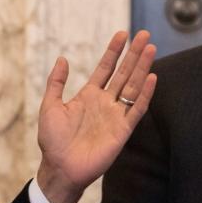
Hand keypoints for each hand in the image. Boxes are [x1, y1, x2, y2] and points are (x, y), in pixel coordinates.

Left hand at [36, 30, 157, 202]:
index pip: (105, 68)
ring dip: (142, 68)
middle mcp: (105, 102)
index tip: (123, 34)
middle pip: (124, 73)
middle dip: (134, 54)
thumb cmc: (52, 140)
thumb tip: (62, 58)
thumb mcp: (50, 106)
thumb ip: (56, 83)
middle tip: (145, 35)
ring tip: (151, 49)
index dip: (114, 51)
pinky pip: (137, 109)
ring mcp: (116, 115)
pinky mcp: (123, 130)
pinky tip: (152, 77)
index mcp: (89, 95)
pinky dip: (145, 94)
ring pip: (133, 86)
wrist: (60, 168)